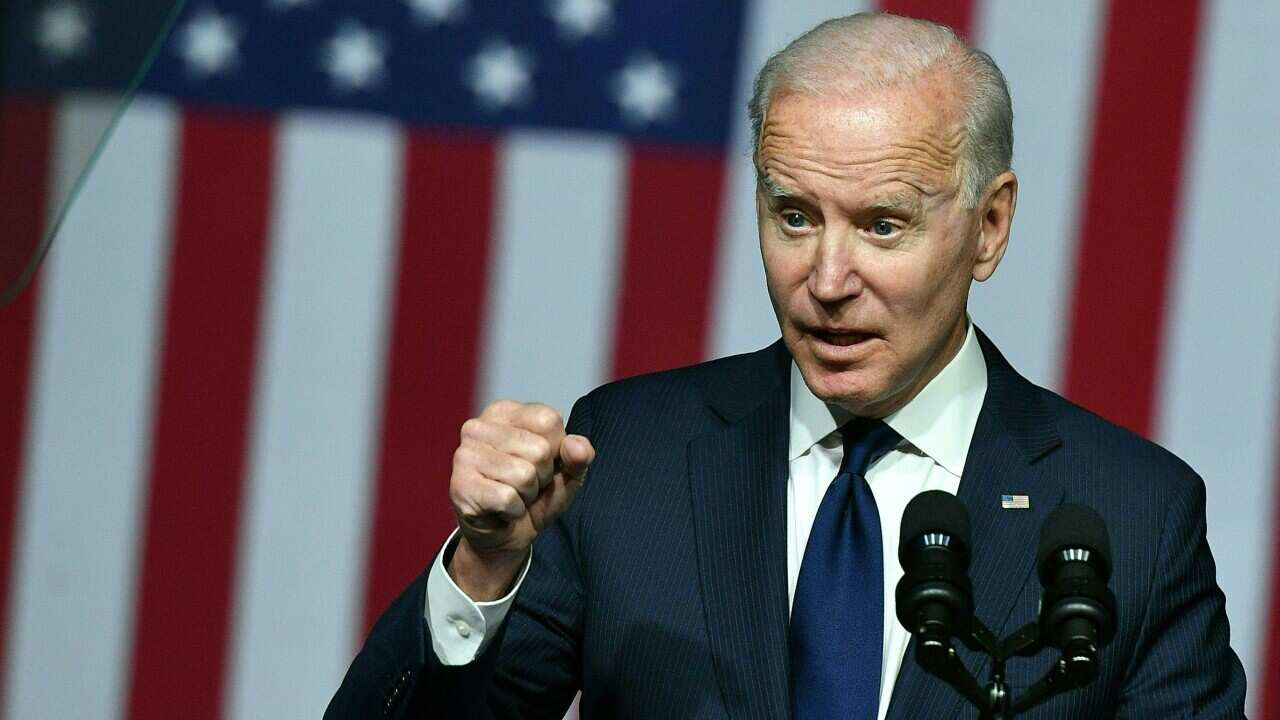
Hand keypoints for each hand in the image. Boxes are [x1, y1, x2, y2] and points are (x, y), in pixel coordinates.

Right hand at [447, 400, 593, 600]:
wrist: (506, 535)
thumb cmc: (535, 495)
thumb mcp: (567, 472)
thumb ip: (579, 455)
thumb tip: (576, 447)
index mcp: (504, 412)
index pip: (549, 420)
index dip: (556, 449)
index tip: (542, 463)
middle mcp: (478, 426)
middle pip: (539, 450)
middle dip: (542, 476)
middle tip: (525, 485)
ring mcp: (464, 455)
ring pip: (523, 475)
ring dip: (527, 495)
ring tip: (513, 495)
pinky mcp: (459, 486)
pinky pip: (507, 498)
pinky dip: (514, 511)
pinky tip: (501, 509)